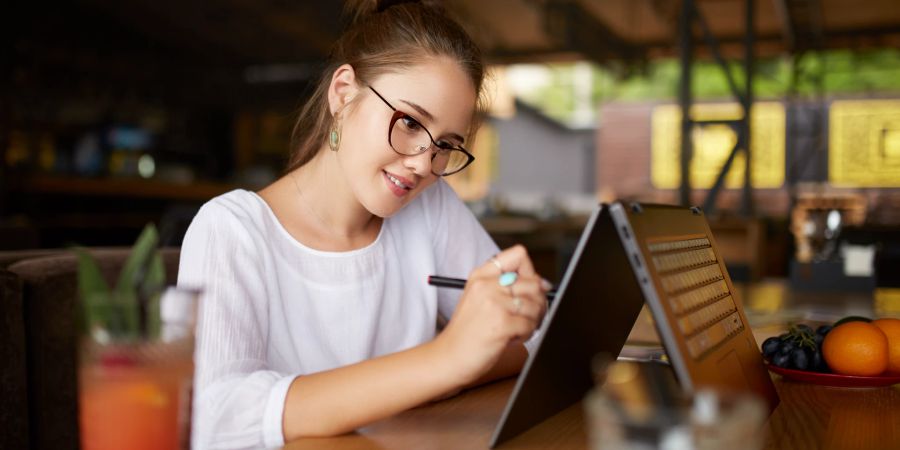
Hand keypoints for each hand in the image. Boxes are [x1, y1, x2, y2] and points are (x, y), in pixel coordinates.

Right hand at [434, 245, 549, 385]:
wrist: (450, 357)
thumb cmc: (468, 331)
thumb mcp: (479, 297)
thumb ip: (505, 285)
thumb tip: (543, 283)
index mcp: (481, 275)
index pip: (518, 255)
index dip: (530, 272)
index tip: (529, 287)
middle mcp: (487, 285)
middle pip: (534, 281)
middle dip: (538, 301)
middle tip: (526, 315)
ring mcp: (495, 304)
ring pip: (535, 305)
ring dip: (532, 321)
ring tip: (515, 328)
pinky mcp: (502, 324)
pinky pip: (530, 325)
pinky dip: (526, 334)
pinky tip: (511, 338)